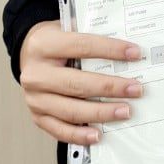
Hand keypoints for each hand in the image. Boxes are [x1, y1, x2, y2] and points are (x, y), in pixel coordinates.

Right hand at [19, 21, 142, 145]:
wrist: (28, 53)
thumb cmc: (54, 41)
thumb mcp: (67, 28)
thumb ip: (90, 36)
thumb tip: (126, 50)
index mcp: (44, 45)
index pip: (82, 46)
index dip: (110, 49)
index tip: (135, 54)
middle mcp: (36, 73)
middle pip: (77, 83)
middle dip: (110, 87)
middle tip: (135, 89)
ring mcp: (35, 98)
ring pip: (71, 110)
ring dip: (101, 112)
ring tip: (124, 111)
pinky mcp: (37, 116)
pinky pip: (59, 130)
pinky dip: (80, 134)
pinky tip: (98, 134)